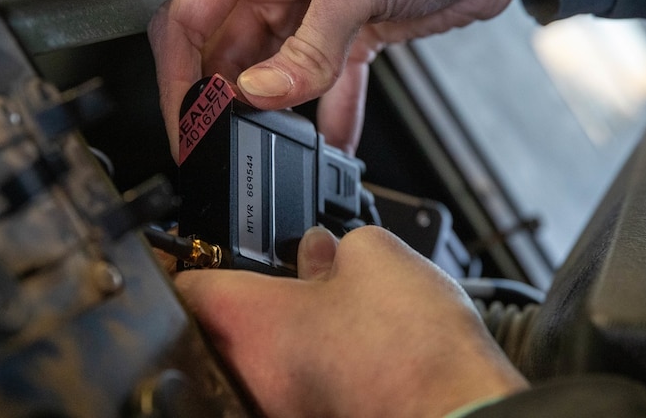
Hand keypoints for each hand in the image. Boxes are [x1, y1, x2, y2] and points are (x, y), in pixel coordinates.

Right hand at [150, 0, 560, 158]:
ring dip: (273, 109)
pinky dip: (326, 111)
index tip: (187, 122)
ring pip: (272, 70)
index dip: (180, 73)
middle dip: (226, 99)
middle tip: (229, 143)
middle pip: (226, 50)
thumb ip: (306, 45)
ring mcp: (314, 9)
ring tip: (273, 142)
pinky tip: (330, 139)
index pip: (191, 15)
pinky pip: (322, 80)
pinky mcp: (349, 33)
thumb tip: (260, 92)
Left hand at [175, 226, 527, 416]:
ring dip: (294, 322)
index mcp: (249, 324)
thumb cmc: (412, 349)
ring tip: (340, 297)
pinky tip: (358, 337)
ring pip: (268, 353)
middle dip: (261, 288)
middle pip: (229, 322)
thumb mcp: (377, 256)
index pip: (188, 285)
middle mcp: (251, 376)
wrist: (456, 412)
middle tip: (298, 265)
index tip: (214, 248)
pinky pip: (300, 379)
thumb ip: (339, 244)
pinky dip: (318, 355)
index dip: (199, 257)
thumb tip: (326, 249)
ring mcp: (280, 408)